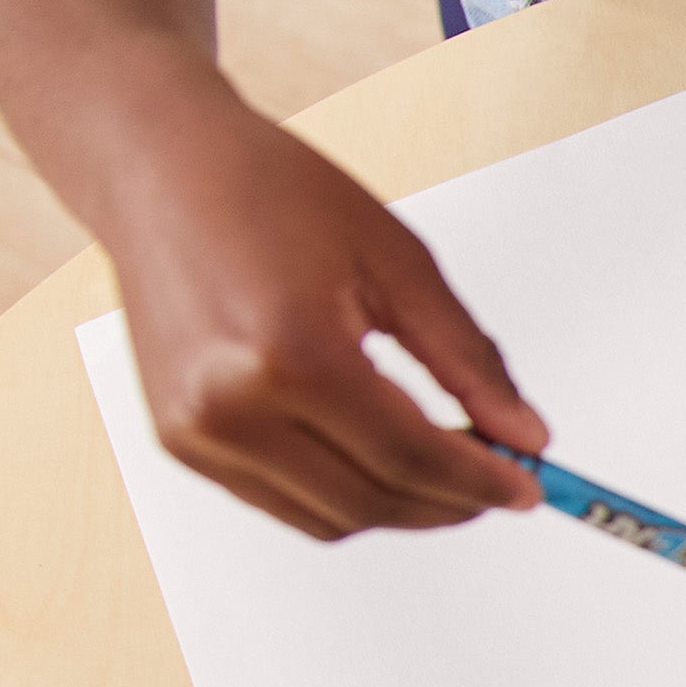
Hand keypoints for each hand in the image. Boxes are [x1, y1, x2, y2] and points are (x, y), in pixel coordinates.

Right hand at [111, 93, 545, 538]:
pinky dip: (344, 494)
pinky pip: (284, 503)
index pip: (411, 456)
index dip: (480, 482)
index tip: (528, 488)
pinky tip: (379, 457)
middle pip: (372, 500)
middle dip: (448, 503)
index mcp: (290, 355)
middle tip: (497, 481)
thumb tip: (524, 436)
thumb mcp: (397, 261)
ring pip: (330, 518)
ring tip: (444, 465)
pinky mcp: (180, 443)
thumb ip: (468, 360)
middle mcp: (230, 407)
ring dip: (399, 507)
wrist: (158, 168)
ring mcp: (197, 433)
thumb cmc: (266, 191)